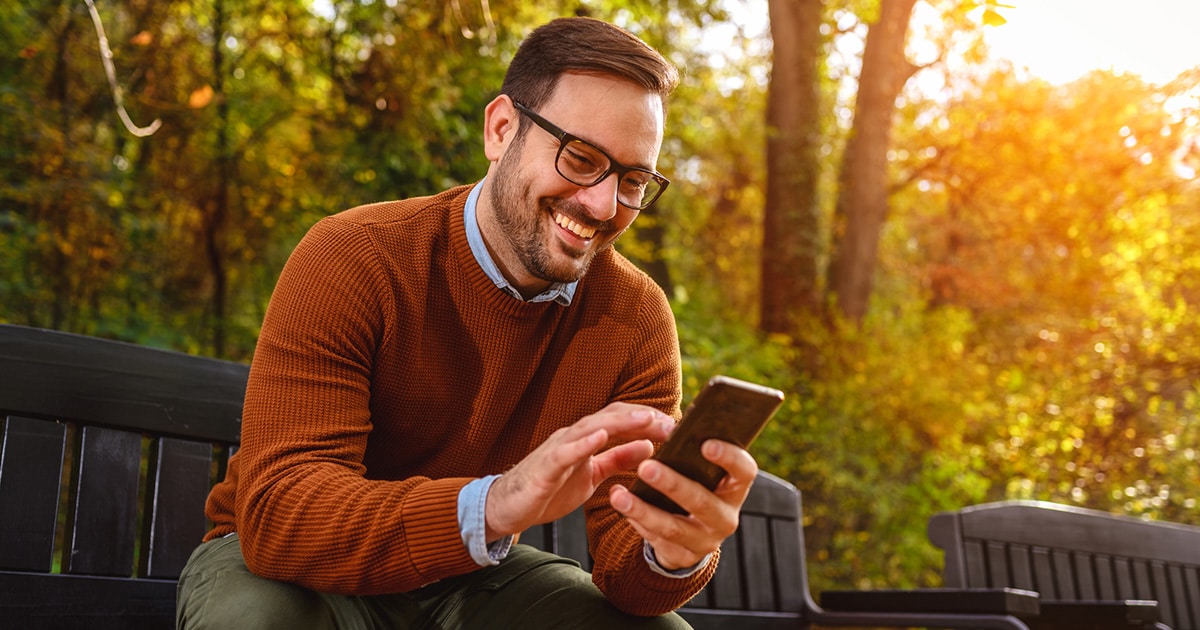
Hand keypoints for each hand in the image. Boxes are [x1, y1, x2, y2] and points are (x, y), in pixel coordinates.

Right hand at [485, 403, 674, 540]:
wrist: (508, 507)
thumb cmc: (550, 488)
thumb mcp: (592, 474)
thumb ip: (618, 459)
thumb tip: (648, 445)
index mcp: (587, 439)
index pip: (622, 420)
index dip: (649, 419)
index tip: (677, 425)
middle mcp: (574, 436)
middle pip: (611, 417)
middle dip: (643, 417)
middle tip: (672, 422)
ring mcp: (558, 449)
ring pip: (592, 428)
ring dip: (620, 422)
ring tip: (646, 418)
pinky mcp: (545, 467)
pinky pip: (564, 452)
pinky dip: (583, 442)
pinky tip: (601, 436)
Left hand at [609, 439, 757, 569]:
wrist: (694, 532)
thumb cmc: (696, 485)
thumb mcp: (702, 471)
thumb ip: (693, 452)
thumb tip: (668, 423)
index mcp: (735, 488)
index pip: (744, 471)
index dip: (729, 458)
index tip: (706, 444)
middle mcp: (726, 517)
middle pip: (701, 501)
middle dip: (672, 484)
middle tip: (646, 467)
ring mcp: (706, 540)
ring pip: (673, 526)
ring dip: (643, 510)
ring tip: (618, 495)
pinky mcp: (683, 556)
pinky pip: (657, 540)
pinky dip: (637, 522)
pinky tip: (621, 507)